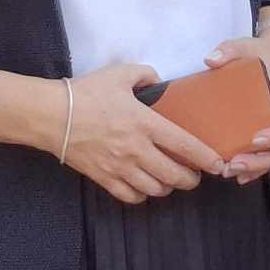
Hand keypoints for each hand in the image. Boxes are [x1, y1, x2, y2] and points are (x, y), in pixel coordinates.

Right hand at [57, 61, 225, 204]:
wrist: (52, 116)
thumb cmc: (87, 93)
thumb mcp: (120, 73)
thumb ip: (145, 74)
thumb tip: (158, 80)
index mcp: (145, 123)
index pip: (185, 146)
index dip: (206, 158)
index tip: (218, 164)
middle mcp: (137, 150)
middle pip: (174, 176)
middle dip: (190, 179)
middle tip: (196, 175)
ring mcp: (120, 168)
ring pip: (155, 189)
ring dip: (168, 187)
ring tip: (170, 179)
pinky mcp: (104, 179)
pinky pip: (131, 197)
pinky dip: (143, 195)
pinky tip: (145, 186)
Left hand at [204, 31, 269, 183]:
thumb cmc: (261, 52)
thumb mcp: (245, 45)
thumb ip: (229, 49)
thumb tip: (209, 60)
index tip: (255, 139)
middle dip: (262, 161)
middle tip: (235, 164)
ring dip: (256, 168)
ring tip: (231, 172)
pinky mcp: (268, 132)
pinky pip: (267, 155)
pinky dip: (255, 169)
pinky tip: (237, 176)